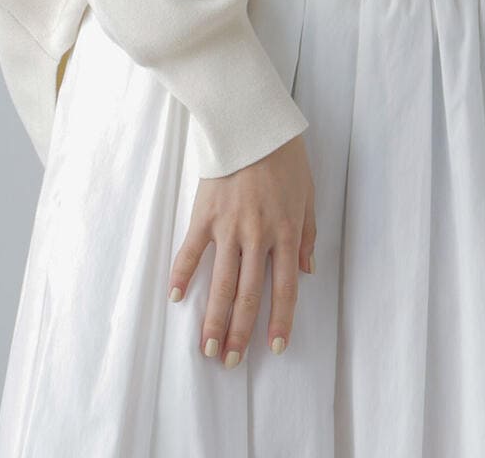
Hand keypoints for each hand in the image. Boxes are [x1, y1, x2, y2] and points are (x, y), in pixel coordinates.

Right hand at [167, 131, 316, 366]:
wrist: (252, 123)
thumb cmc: (285, 156)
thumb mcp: (308, 193)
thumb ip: (309, 233)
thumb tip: (308, 270)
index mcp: (286, 231)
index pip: (285, 287)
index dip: (280, 320)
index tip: (274, 347)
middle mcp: (257, 235)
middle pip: (249, 294)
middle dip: (239, 332)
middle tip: (229, 361)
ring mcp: (229, 226)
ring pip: (221, 282)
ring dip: (213, 319)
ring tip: (205, 348)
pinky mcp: (205, 214)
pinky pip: (191, 251)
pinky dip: (182, 275)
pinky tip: (175, 299)